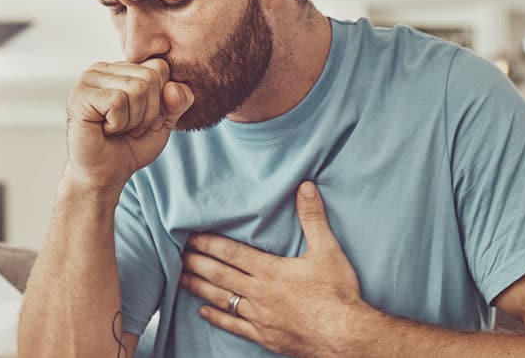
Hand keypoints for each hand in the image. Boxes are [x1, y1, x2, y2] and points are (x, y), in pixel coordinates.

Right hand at [64, 59, 194, 187]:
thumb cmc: (130, 146)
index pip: (160, 67)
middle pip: (150, 77)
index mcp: (122, 68)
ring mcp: (88, 79)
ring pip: (136, 88)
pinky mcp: (80, 95)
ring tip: (116, 129)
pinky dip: (118, 123)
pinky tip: (104, 129)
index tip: (143, 119)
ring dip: (133, 120)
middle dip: (148, 112)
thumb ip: (179, 101)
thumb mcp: (165, 121)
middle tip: (128, 127)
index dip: (160, 100)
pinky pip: (118, 101)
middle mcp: (103, 68)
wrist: (105, 175)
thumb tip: (173, 87)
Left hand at [180, 182, 377, 356]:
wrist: (346, 336)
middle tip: (178, 254)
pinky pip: (234, 326)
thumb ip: (313, 218)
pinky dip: (216, 318)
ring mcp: (259, 317)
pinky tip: (203, 311)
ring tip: (181, 278)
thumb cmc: (338, 294)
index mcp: (271, 271)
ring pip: (222, 299)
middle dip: (197, 263)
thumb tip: (305, 188)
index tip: (191, 236)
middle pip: (220, 275)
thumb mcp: (328, 251)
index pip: (232, 254)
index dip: (209, 244)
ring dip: (199, 287)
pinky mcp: (264, 336)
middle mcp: (259, 293)